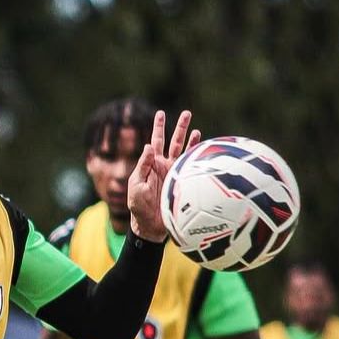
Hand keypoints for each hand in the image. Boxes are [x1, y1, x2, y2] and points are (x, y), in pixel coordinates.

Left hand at [127, 109, 198, 240]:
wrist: (151, 226)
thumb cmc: (139, 207)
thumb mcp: (136, 186)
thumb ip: (143, 166)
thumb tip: (148, 146)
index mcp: (150, 165)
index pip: (155, 142)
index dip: (158, 127)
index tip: (160, 113)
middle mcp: (164, 166)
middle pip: (173, 142)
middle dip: (179, 127)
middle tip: (187, 113)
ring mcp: (175, 173)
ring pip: (184, 151)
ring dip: (190, 138)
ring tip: (195, 126)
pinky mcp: (183, 182)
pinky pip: (191, 165)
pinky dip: (196, 155)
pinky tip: (202, 145)